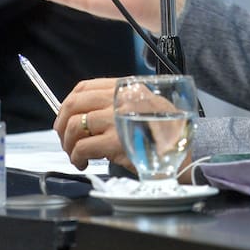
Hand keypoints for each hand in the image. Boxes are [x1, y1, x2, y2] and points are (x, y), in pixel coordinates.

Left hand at [54, 78, 195, 182]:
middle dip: (61, 124)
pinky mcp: (115, 142)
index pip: (85, 87)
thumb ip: (122, 105)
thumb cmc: (169, 133)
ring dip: (68, 144)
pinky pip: (82, 147)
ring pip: (74, 126)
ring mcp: (117, 119)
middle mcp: (119, 99)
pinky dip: (76, 157)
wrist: (188, 150)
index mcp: (126, 88)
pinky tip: (82, 163)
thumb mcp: (146, 106)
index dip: (68, 103)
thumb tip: (89, 116)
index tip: (65, 117)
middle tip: (64, 139)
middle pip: (74, 105)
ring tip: (75, 155)